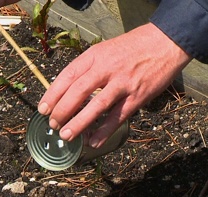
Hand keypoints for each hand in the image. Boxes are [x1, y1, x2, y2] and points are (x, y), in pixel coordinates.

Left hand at [38, 23, 192, 147]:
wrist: (164, 43)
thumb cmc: (130, 49)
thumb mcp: (104, 50)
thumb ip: (87, 69)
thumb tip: (66, 93)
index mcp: (95, 56)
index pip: (67, 76)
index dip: (52, 94)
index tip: (43, 109)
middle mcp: (106, 68)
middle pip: (78, 91)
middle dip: (62, 111)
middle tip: (53, 125)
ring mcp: (122, 83)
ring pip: (96, 105)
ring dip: (79, 123)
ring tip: (66, 136)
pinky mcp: (137, 96)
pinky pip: (117, 117)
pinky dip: (104, 131)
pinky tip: (93, 142)